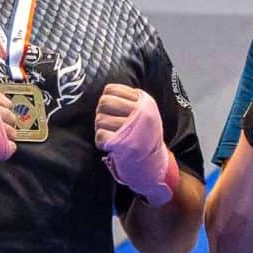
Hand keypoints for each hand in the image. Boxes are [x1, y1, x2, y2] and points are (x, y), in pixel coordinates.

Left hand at [94, 84, 181, 205]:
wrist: (153, 162)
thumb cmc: (144, 135)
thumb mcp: (146, 112)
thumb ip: (130, 100)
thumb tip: (106, 94)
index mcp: (144, 102)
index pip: (111, 89)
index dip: (107, 99)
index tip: (113, 110)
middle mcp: (140, 113)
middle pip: (103, 102)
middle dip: (101, 112)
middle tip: (109, 123)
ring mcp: (133, 128)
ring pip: (100, 119)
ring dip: (101, 128)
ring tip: (111, 134)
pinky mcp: (124, 144)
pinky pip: (100, 135)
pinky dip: (101, 141)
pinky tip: (110, 144)